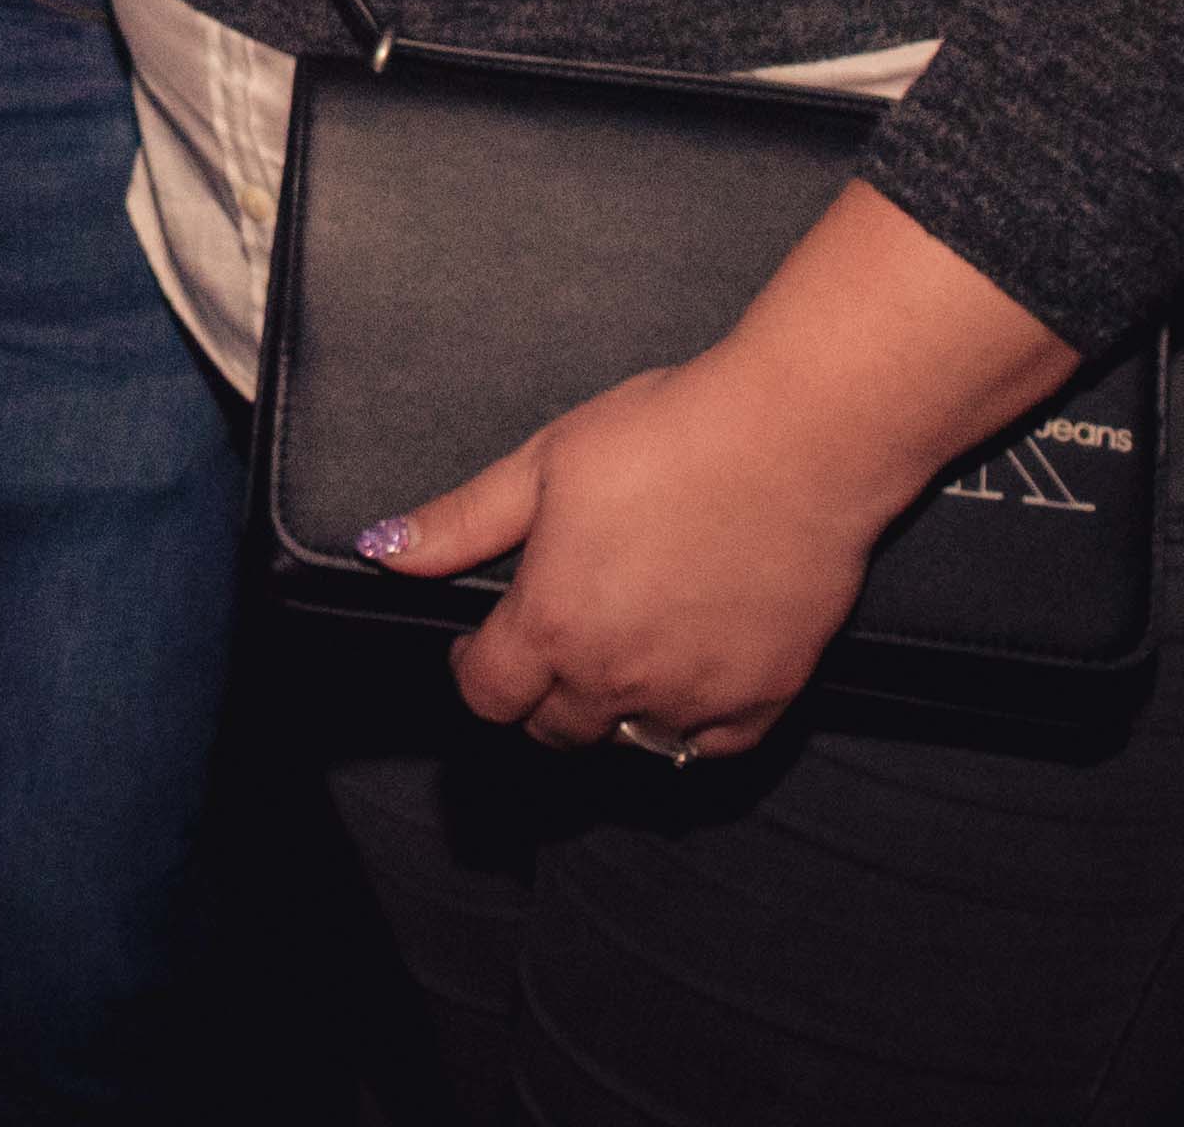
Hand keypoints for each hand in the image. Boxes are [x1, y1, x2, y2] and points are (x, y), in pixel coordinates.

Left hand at [368, 352, 896, 762]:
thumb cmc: (670, 435)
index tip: (481, 643)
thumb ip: (461, 523)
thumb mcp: (543, 463)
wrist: (798, 437)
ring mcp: (692, 698)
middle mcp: (615, 678)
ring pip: (625, 744)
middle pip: (552, 730)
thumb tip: (385, 550)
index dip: (473, 670)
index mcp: (551, 625)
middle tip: (551, 641)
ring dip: (607, 714)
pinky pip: (706, 748)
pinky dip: (687, 728)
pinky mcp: (763, 699)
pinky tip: (682, 680)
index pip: (486, 695)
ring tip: (613, 656)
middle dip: (535, 695)